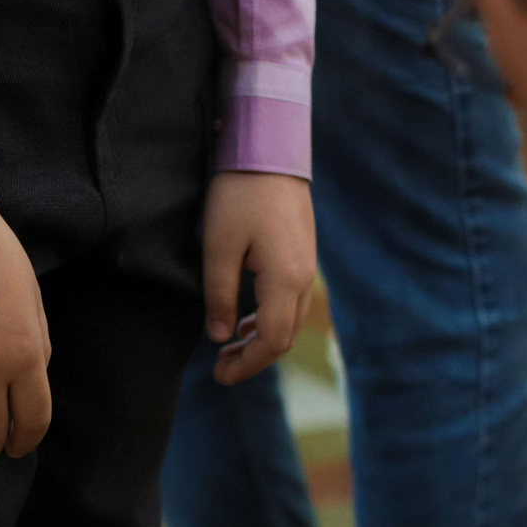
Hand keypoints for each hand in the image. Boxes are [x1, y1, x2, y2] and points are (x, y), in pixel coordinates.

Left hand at [202, 172, 316, 384]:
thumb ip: (220, 297)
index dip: (246, 365)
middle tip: (219, 369)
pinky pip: (290, 302)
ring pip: (289, 321)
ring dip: (260, 340)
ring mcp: (307, 267)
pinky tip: (245, 320)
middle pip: (284, 337)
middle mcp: (304, 278)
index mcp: (285, 279)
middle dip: (253, 359)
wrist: (270, 151)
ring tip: (228, 348)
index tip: (218, 376)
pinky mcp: (302, 256)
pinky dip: (269, 319)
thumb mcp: (218, 248)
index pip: (272, 341)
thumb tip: (221, 337)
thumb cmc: (239, 195)